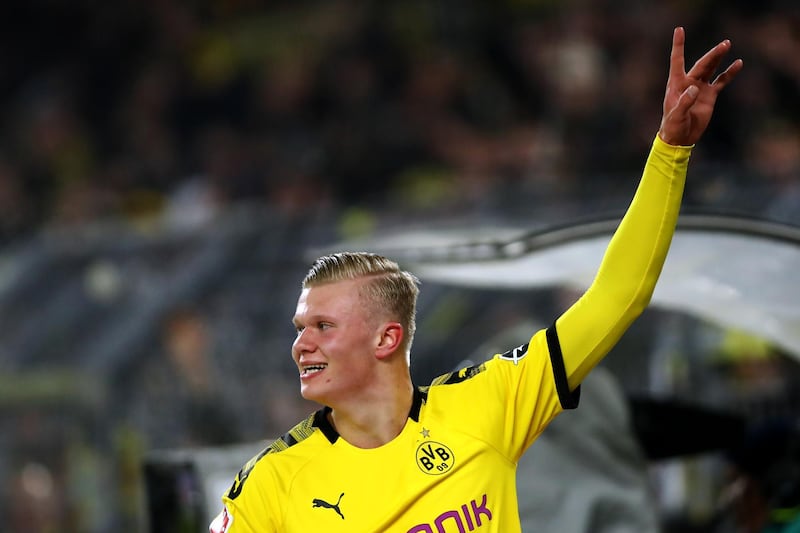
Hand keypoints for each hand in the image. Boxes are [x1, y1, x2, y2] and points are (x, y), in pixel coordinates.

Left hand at [658, 27, 742, 145]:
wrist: (681, 138)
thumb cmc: (673, 126)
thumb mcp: (676, 115)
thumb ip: (684, 102)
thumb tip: (693, 88)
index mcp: (676, 84)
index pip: (677, 61)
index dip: (678, 46)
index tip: (679, 30)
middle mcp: (688, 82)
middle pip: (702, 64)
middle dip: (713, 54)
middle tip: (724, 44)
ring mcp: (700, 87)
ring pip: (711, 69)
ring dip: (718, 58)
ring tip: (727, 44)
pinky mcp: (709, 95)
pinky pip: (721, 81)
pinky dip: (729, 73)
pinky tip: (738, 63)